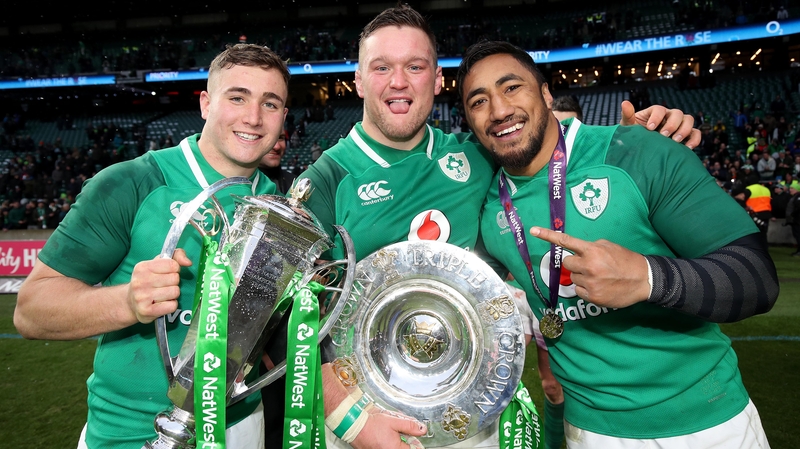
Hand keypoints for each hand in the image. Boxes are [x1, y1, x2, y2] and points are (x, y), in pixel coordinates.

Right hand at [127, 249, 191, 323]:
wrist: (130, 303)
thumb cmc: (148, 280)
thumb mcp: (158, 264)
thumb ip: (176, 256)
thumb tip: (188, 262)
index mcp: (142, 267)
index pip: (173, 265)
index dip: (175, 270)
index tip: (168, 273)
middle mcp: (140, 281)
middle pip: (175, 279)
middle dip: (174, 283)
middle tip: (164, 286)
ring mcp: (142, 297)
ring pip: (175, 292)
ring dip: (173, 294)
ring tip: (163, 295)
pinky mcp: (146, 311)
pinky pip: (172, 306)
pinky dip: (171, 305)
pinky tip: (162, 304)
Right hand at [351, 409, 426, 448]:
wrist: (354, 425)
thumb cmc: (371, 424)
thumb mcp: (394, 421)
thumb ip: (410, 426)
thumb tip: (422, 430)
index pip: (414, 448)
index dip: (414, 440)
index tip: (412, 434)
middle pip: (404, 448)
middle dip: (404, 439)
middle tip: (397, 431)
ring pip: (395, 446)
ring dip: (395, 440)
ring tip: (388, 432)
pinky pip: (386, 447)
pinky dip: (387, 442)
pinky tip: (383, 435)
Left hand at [529, 227, 649, 308]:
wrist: (643, 280)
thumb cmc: (626, 260)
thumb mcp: (609, 246)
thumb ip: (591, 247)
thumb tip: (577, 251)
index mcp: (592, 250)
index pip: (566, 241)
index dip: (548, 235)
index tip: (533, 230)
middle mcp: (588, 266)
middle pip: (566, 263)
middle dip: (575, 263)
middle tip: (590, 265)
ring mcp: (589, 282)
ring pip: (572, 278)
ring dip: (581, 276)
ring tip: (599, 276)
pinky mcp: (592, 296)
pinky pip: (578, 290)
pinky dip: (586, 289)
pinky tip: (599, 286)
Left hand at [620, 101, 701, 149]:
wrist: (641, 150)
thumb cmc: (634, 137)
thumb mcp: (628, 127)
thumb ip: (627, 116)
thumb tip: (624, 103)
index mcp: (655, 113)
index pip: (659, 109)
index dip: (656, 117)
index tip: (650, 128)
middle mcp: (669, 116)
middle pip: (677, 113)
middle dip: (671, 124)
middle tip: (664, 136)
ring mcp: (679, 125)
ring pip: (688, 120)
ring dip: (684, 129)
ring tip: (675, 141)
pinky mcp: (686, 136)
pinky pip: (695, 133)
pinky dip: (694, 139)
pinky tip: (687, 147)